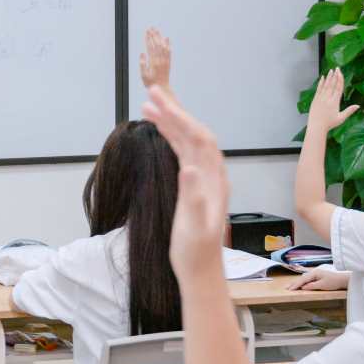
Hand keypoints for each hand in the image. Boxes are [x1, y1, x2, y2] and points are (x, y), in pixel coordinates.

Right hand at [138, 27, 172, 89]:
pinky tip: (167, 39)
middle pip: (156, 45)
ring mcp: (165, 61)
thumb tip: (142, 53)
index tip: (146, 32)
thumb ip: (142, 64)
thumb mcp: (143, 75)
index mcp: (153, 62)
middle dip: (153, 35)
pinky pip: (168, 52)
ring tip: (157, 30)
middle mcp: (160, 60)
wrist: (162, 88)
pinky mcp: (168, 62)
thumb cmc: (151, 83)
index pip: (150, 47)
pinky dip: (168, 44)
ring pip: (162, 46)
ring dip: (160, 37)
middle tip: (151, 28)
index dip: (148, 39)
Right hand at [140, 85, 228, 279]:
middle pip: (194, 133)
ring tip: (149, 105)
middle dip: (175, 111)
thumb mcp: (193, 227)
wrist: (201, 270)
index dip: (180, 117)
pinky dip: (170, 137)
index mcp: (214, 180)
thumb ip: (193, 197)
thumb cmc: (195, 252)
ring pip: (188, 140)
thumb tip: (188, 167)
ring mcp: (203, 178)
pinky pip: (183, 152)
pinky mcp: (194, 184)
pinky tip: (159, 130)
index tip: (160, 101)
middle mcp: (211, 174)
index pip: (199, 138)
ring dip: (171, 121)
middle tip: (152, 92)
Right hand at [295, 267, 350, 292]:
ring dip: (298, 282)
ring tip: (291, 286)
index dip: (296, 285)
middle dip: (294, 283)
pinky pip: (308, 279)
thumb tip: (303, 287)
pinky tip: (301, 284)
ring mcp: (316, 273)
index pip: (303, 280)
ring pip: (305, 278)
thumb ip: (312, 286)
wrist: (344, 279)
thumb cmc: (334, 282)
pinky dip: (303, 282)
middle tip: (286, 287)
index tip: (290, 289)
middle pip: (302, 278)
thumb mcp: (323, 285)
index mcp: (314, 273)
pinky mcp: (319, 276)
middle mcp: (314, 272)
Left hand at [307, 68, 358, 134]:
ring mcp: (320, 98)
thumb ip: (349, 111)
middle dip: (335, 76)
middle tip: (337, 68)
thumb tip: (358, 106)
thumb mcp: (341, 118)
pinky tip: (322, 77)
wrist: (316, 126)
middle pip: (332, 85)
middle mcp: (327, 98)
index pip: (339, 88)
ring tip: (331, 70)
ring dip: (328, 77)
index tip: (341, 73)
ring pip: (325, 85)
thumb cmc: (329, 123)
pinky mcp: (315, 99)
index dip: (340, 80)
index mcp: (335, 102)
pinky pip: (318, 89)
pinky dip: (321, 83)